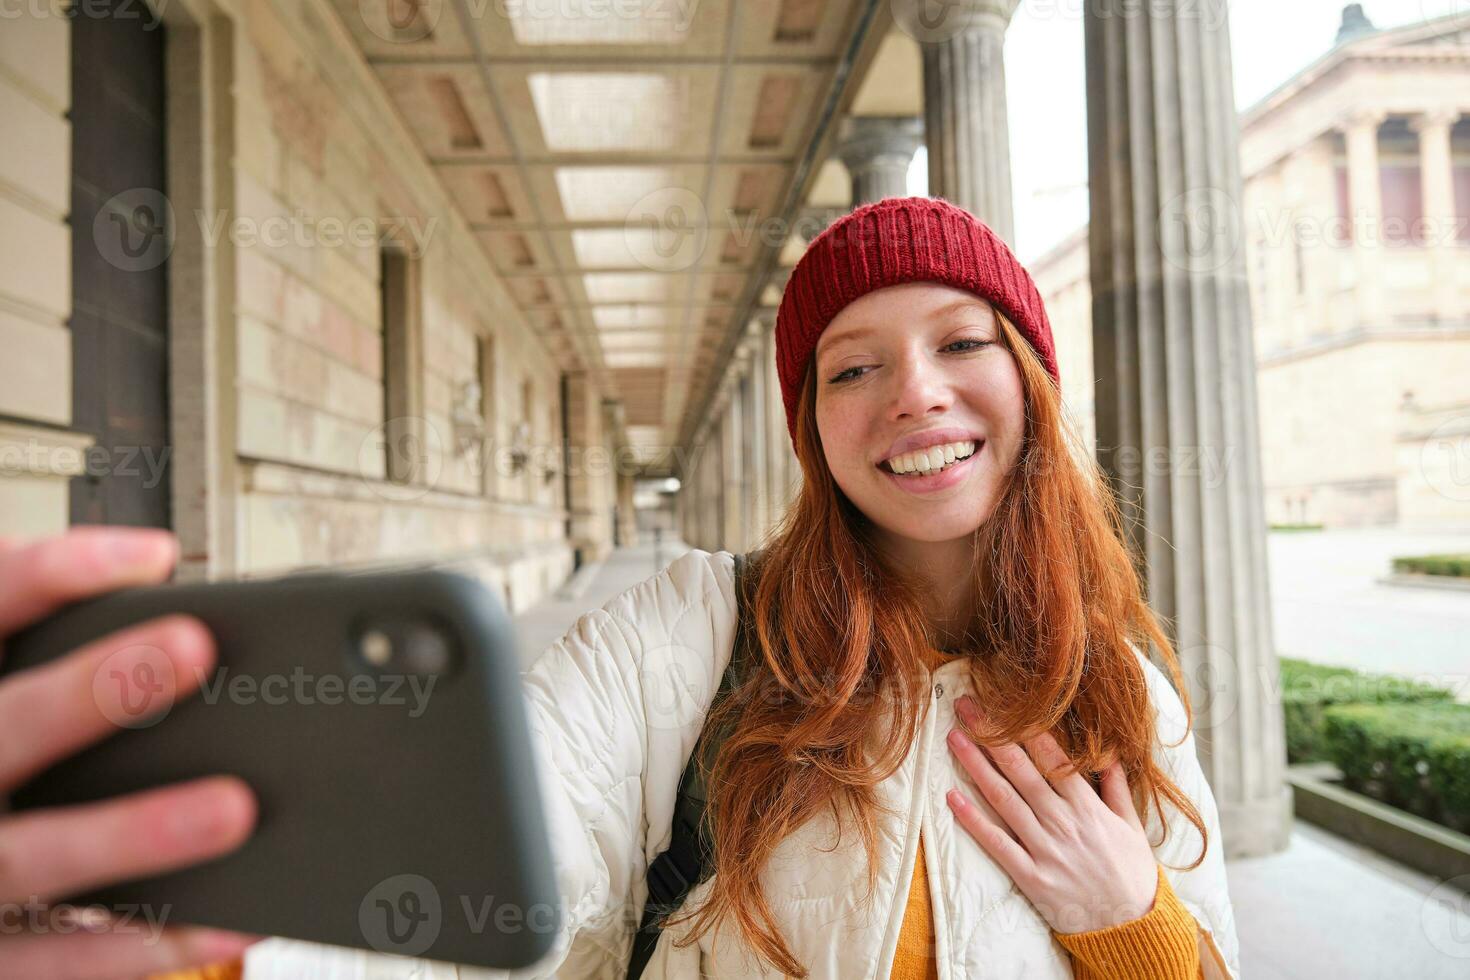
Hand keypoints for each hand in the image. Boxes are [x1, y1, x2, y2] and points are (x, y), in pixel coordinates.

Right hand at [0, 527, 260, 978]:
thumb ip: (46, 633)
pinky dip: (143, 944)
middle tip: (191, 647)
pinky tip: (230, 920)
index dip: (57, 574)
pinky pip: (57, 961)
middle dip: (91, 689)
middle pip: (4, 728)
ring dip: (134, 832)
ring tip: (232, 808)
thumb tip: (155, 581)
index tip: (152, 554)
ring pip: (33, 856)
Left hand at [944, 695, 1158, 934]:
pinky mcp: (1031, 876)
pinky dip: (973, 821)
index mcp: (1087, 806)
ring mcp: (1045, 849)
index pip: (1051, 757)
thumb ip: (1116, 788)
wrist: (1132, 927)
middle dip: (991, 735)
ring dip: (976, 767)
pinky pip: (997, 844)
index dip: (1024, 728)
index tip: (1003, 703)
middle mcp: (1063, 822)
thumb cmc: (1132, 875)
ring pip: (1004, 799)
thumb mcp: (1132, 826)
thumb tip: (1107, 753)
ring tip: (954, 739)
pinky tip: (953, 798)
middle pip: (1021, 770)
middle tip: (966, 707)